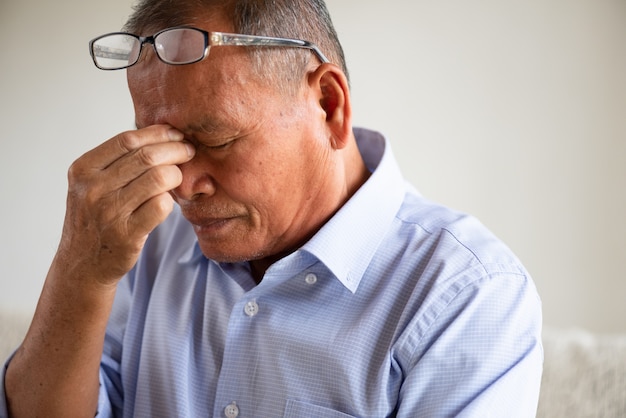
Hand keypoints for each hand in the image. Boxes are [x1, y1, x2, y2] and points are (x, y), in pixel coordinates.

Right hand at [55, 124, 194, 286]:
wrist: (82, 265)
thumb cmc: (95, 218)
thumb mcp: (92, 184)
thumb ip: (118, 161)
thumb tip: (162, 134)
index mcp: (83, 169)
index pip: (127, 139)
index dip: (158, 133)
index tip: (177, 134)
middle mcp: (92, 189)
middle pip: (147, 156)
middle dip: (176, 150)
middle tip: (189, 152)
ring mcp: (109, 212)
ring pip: (158, 178)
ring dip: (176, 175)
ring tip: (177, 178)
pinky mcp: (126, 234)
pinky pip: (162, 206)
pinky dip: (171, 200)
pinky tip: (168, 201)